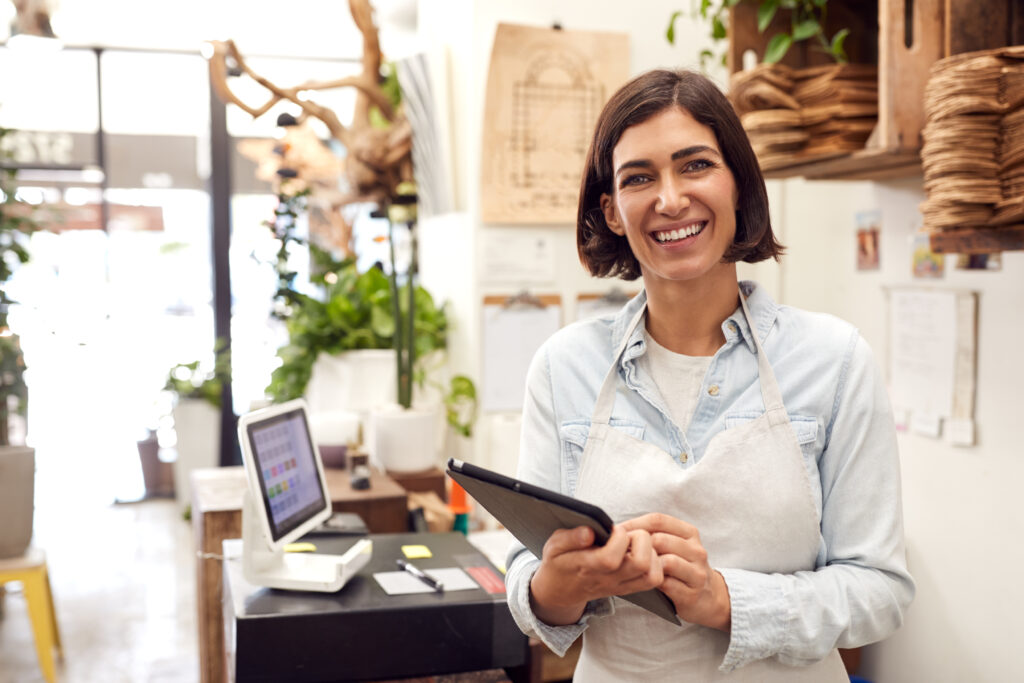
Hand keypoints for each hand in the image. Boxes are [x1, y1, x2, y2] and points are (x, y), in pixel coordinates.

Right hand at [529, 524, 662, 625]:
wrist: (560, 590)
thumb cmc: (559, 561)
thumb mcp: (553, 546)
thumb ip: (569, 537)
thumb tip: (589, 531)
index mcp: (587, 567)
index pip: (611, 558)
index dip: (618, 537)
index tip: (613, 528)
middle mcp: (608, 579)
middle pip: (640, 564)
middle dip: (641, 540)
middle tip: (629, 534)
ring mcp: (620, 586)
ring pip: (652, 575)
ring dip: (652, 553)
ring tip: (636, 544)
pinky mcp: (629, 588)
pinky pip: (653, 580)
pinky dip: (655, 563)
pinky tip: (641, 552)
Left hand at [620, 513, 730, 631]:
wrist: (708, 598)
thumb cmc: (681, 568)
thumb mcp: (674, 546)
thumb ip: (654, 534)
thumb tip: (619, 529)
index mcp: (689, 533)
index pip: (658, 520)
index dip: (634, 524)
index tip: (616, 531)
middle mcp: (696, 550)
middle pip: (660, 539)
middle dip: (637, 546)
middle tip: (621, 553)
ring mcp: (697, 572)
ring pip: (667, 561)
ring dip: (646, 565)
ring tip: (633, 568)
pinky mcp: (692, 593)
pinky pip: (667, 584)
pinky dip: (652, 582)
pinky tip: (644, 582)